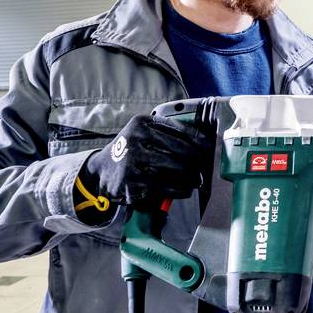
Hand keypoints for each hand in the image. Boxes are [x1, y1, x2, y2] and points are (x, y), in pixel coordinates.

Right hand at [78, 114, 213, 208]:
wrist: (103, 169)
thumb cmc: (131, 148)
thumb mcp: (143, 132)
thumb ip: (168, 131)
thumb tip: (203, 140)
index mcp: (142, 123)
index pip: (179, 130)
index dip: (198, 139)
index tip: (209, 146)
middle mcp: (136, 139)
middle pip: (180, 150)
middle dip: (196, 161)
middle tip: (203, 167)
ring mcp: (133, 161)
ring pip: (175, 169)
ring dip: (191, 177)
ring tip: (197, 180)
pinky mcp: (133, 183)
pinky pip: (165, 187)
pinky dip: (180, 189)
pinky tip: (186, 190)